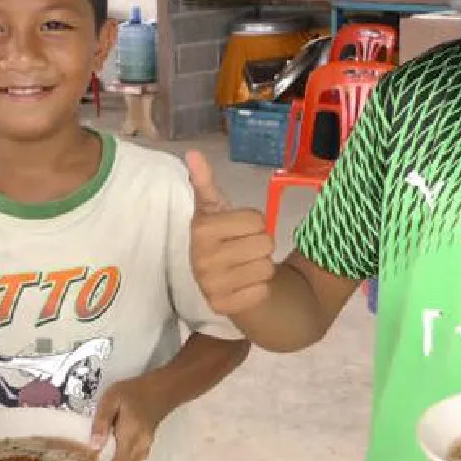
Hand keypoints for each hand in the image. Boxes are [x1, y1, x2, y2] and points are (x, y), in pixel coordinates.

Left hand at [90, 377, 169, 460]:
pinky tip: (111, 451)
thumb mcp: (111, 399)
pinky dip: (120, 460)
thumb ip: (102, 421)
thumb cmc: (133, 392)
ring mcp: (145, 447)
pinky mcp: (146, 446)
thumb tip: (94, 446)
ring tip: (97, 456)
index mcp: (131, 435)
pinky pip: (131, 460)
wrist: (159, 389)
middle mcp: (140, 445)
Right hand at [186, 150, 275, 315]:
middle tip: (244, 248)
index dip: (254, 222)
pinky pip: (262, 291)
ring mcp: (211, 285)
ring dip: (262, 266)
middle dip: (261, 244)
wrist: (220, 278)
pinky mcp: (223, 307)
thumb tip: (193, 153)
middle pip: (265, 244)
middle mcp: (202, 258)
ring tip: (245, 266)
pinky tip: (244, 285)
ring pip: (267, 268)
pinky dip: (259, 287)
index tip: (239, 228)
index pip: (257, 220)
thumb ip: (204, 182)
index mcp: (201, 229)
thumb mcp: (215, 208)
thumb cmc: (221, 236)